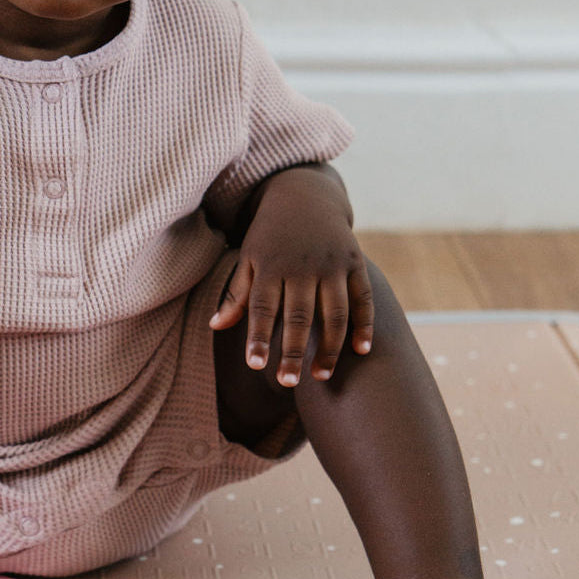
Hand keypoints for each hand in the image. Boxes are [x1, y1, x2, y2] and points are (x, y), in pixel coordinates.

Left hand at [210, 165, 373, 385]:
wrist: (304, 196)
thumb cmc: (269, 237)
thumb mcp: (248, 259)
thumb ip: (236, 294)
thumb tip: (214, 326)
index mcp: (271, 267)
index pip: (262, 309)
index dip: (259, 337)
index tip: (255, 365)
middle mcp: (302, 267)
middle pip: (299, 317)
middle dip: (294, 352)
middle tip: (288, 382)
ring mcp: (331, 265)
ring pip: (334, 313)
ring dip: (330, 348)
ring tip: (321, 377)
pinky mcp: (354, 262)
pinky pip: (362, 298)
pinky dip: (364, 325)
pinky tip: (361, 351)